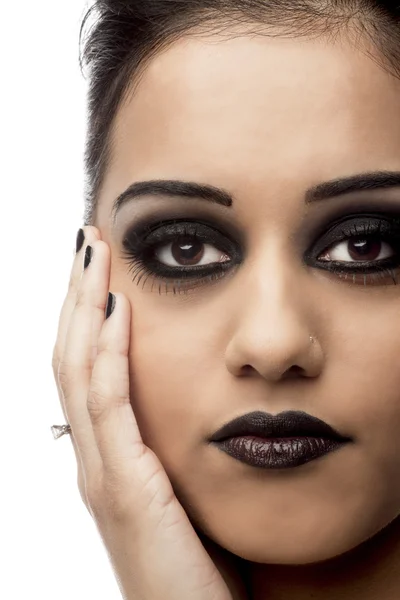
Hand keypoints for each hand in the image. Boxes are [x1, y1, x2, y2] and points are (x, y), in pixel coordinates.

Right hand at [52, 226, 248, 599]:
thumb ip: (168, 448)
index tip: (100, 266)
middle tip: (87, 242)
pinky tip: (118, 310)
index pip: (85, 370)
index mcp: (108, 457)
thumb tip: (179, 405)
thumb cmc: (194, 563)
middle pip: (71, 359)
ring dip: (84, 308)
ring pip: (78, 373)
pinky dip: (108, 352)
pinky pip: (109, 406)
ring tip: (93, 255)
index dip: (86, 314)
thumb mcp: (181, 491)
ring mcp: (102, 474)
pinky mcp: (123, 490)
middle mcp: (94, 459)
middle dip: (76, 296)